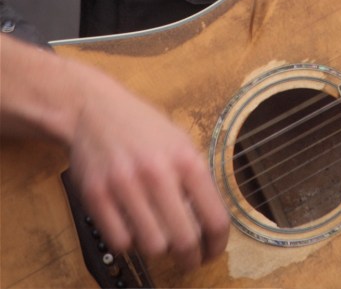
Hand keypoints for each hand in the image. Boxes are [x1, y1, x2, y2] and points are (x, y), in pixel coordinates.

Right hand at [0, 34, 229, 273]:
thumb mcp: (181, 141)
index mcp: (186, 159)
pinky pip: (121, 242)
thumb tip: (210, 221)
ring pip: (154, 247)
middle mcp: (157, 172)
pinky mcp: (96, 197)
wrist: (95, 109)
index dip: (217, 244)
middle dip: (191, 257)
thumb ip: (196, 178)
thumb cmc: (143, 126)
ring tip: (159, 238)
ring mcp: (125, 185)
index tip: (212, 252)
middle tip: (189, 258)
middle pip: (185, 240)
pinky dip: (130, 242)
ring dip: (159, 250)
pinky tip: (132, 228)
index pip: (214, 217)